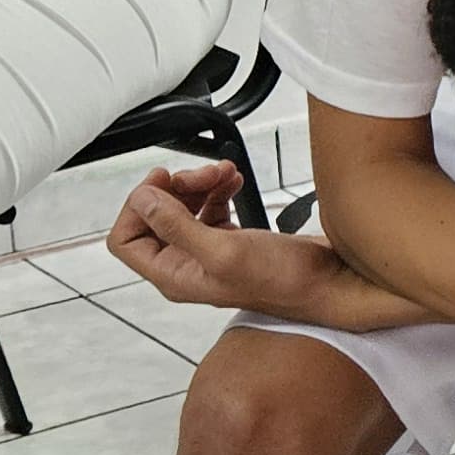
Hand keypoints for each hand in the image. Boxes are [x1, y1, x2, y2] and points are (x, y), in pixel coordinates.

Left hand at [106, 162, 354, 316]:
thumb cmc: (284, 280)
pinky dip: (218, 187)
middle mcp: (186, 265)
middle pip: (156, 215)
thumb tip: (142, 200)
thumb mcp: (224, 252)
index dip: (138, 206)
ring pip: (183, 206)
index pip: (126, 239)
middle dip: (176, 188)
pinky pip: (209, 205)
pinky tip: (234, 181)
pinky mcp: (231, 239)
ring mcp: (208, 251)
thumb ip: (177, 226)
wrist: (328, 281)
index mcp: (174, 275)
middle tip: (202, 174)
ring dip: (200, 182)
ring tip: (224, 173)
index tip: (161, 183)